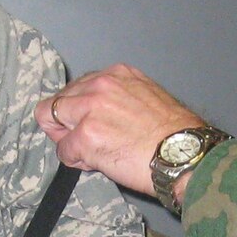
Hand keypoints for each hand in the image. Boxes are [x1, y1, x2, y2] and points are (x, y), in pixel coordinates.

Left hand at [35, 63, 204, 194]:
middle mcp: (100, 85)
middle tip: (86, 142)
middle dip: (66, 123)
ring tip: (92, 152)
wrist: (184, 154)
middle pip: (58, 100)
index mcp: (116, 74)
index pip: (78, 86)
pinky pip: (64, 150)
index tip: (87, 122)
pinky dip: (75, 160)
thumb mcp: (147, 97)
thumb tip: (97, 115)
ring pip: (52, 120)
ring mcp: (90, 109)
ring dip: (67, 139)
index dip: (79, 109)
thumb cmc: (174, 134)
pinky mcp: (86, 136)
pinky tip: (97, 163)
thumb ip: (118, 98)